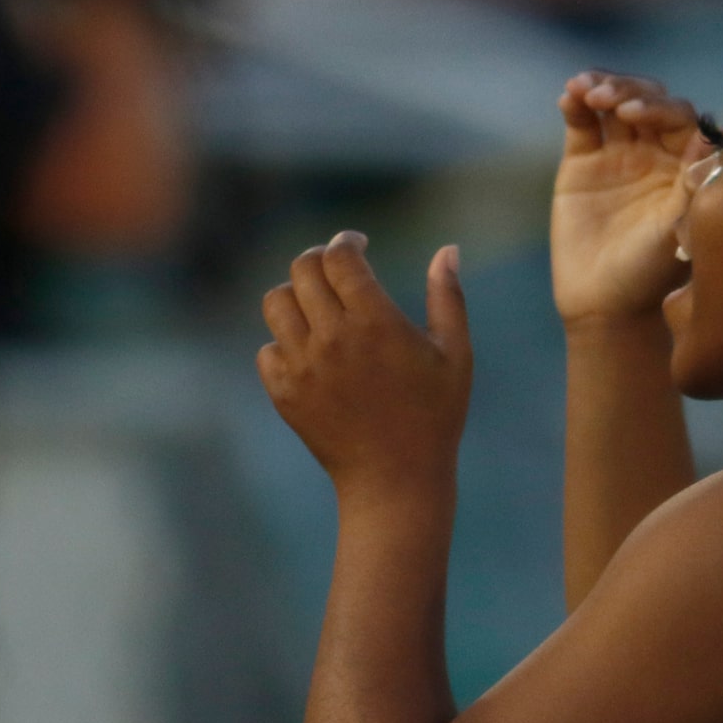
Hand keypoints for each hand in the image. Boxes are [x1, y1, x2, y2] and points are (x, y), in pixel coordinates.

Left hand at [259, 232, 472, 491]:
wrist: (395, 481)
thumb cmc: (434, 416)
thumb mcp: (454, 355)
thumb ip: (448, 297)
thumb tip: (448, 249)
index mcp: (376, 322)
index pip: (339, 257)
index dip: (345, 242)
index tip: (356, 244)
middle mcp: (333, 340)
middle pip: (303, 270)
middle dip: (318, 260)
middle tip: (333, 269)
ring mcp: (303, 367)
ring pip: (276, 302)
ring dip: (295, 295)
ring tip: (317, 305)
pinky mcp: (285, 394)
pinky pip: (268, 349)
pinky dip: (283, 342)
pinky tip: (309, 349)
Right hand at [551, 70, 708, 326]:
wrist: (606, 304)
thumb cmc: (652, 272)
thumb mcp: (678, 229)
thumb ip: (694, 184)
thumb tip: (710, 138)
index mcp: (686, 162)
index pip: (678, 117)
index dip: (658, 108)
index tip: (634, 114)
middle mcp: (656, 151)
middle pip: (646, 100)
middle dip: (628, 91)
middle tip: (608, 99)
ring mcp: (619, 152)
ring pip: (613, 103)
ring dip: (601, 87)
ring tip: (584, 90)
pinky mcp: (583, 159)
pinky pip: (582, 123)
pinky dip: (576, 105)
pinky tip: (569, 97)